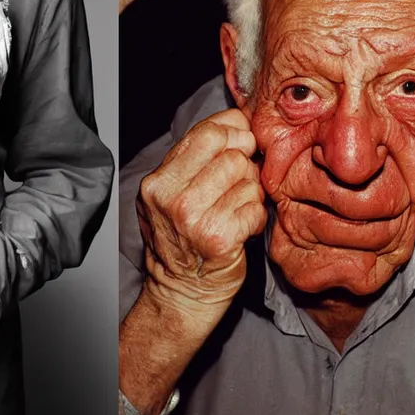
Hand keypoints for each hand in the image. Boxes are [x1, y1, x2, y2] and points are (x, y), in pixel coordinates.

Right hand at [137, 109, 266, 314]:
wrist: (181, 294)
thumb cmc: (181, 240)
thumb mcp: (170, 194)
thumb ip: (194, 159)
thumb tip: (238, 120)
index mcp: (158, 181)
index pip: (206, 133)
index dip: (233, 129)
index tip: (242, 136)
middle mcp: (174, 198)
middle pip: (231, 154)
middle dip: (244, 163)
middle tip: (241, 178)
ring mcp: (197, 220)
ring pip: (247, 180)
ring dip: (252, 191)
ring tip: (239, 204)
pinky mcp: (221, 241)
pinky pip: (255, 209)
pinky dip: (256, 215)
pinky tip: (244, 225)